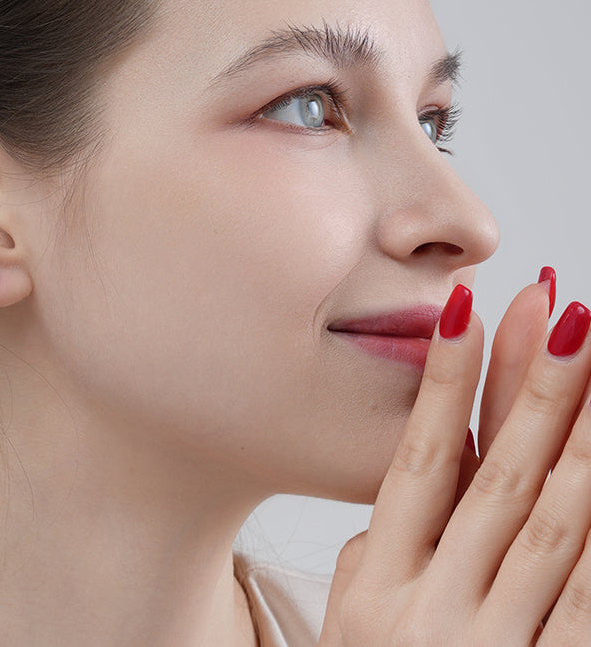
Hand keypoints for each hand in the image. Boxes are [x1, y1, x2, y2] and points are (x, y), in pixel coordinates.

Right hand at [319, 278, 590, 645]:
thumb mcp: (355, 618)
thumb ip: (381, 545)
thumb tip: (417, 464)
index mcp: (379, 583)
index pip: (414, 458)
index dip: (441, 383)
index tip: (461, 308)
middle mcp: (431, 609)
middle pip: (494, 480)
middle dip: (534, 390)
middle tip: (568, 314)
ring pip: (554, 531)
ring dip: (583, 446)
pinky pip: (589, 601)